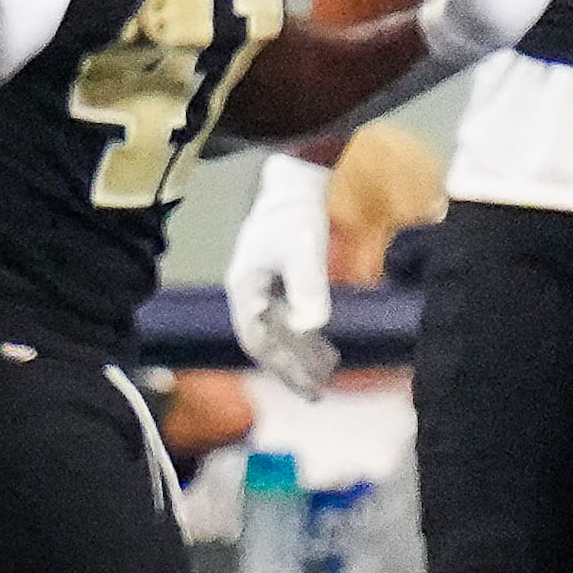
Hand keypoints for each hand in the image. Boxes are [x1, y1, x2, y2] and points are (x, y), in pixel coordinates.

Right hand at [225, 154, 340, 396]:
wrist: (296, 181)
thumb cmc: (296, 214)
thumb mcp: (304, 250)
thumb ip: (308, 286)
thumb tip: (311, 327)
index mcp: (243, 286)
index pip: (257, 340)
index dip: (281, 367)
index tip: (308, 387)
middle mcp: (247, 290)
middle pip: (265, 340)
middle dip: (291, 367)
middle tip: (319, 392)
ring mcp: (260, 285)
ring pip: (276, 330)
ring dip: (300, 353)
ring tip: (329, 370)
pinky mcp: (275, 279)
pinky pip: (285, 317)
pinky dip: (304, 334)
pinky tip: (325, 343)